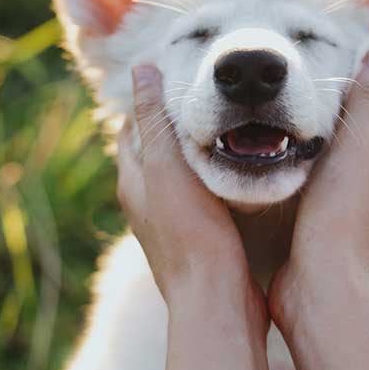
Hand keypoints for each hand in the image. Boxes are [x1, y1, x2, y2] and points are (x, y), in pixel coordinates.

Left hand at [117, 65, 264, 324]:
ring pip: (178, 176)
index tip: (176, 81)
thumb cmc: (191, 232)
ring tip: (224, 131)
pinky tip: (235, 174)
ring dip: (193, 153)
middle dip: (172, 126)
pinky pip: (198, 196)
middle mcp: (145, 203)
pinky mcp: (196, 238)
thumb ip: (155, 121)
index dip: (149, 103)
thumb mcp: (168, 167)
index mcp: (133, 182)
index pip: (133, 130)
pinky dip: (210, 178)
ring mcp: (170, 223)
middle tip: (205, 102)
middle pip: (154, 152)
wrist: (214, 298)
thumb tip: (142, 70)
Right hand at [269, 49, 368, 331]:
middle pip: (361, 140)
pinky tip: (269, 165)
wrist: (322, 284)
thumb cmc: (343, 212)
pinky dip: (296, 175)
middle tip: (298, 97)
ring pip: (332, 166)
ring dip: (311, 148)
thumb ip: (366, 100)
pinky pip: (311, 191)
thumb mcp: (358, 146)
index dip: (368, 93)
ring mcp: (349, 210)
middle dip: (336, 119)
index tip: (334, 77)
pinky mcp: (321, 228)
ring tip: (278, 125)